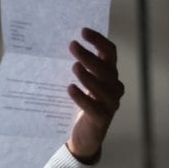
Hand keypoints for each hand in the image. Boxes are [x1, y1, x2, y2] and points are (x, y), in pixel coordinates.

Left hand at [66, 27, 124, 163]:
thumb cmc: (78, 104)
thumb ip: (75, 67)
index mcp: (109, 75)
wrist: (81, 136)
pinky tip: (70, 88)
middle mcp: (114, 87)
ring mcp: (110, 104)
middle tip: (72, 46)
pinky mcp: (101, 119)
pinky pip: (93, 106)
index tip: (83, 31)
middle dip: (89, 55)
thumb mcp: (79, 83)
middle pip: (105, 68)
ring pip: (102, 87)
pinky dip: (81, 97)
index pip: (110, 52)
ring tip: (74, 66)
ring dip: (88, 75)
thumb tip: (54, 45)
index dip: (99, 40)